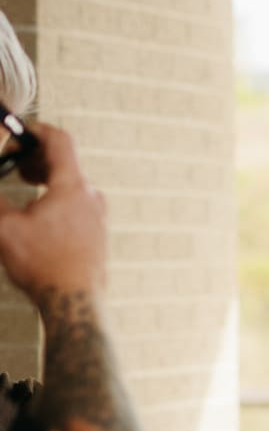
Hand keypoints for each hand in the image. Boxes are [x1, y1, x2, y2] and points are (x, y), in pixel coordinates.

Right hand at [0, 124, 105, 303]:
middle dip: (34, 155)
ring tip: (22, 181)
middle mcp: (92, 196)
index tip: (18, 129)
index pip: (60, 141)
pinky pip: (76, 201)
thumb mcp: (5, 227)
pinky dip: (56, 194)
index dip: (36, 129)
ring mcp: (98, 214)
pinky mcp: (98, 230)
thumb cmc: (44, 265)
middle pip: (65, 161)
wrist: (75, 300)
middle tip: (11, 161)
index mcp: (73, 187)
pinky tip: (37, 209)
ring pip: (71, 182)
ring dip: (45, 176)